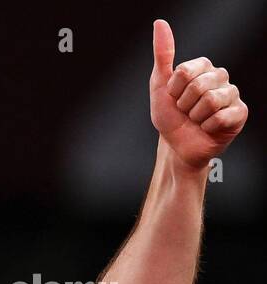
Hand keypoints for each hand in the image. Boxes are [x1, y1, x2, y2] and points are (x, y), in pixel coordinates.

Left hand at [150, 19, 247, 169]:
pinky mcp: (239, 113)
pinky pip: (221, 117)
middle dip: (184, 104)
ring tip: (196, 119)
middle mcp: (221, 77)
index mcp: (203, 67)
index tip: (174, 97)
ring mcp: (232, 95)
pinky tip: (207, 127)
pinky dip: (207, 126)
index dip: (174, 89)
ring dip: (195, 116)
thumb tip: (160, 23)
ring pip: (211, 100)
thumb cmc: (170, 116)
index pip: (185, 71)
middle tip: (185, 111)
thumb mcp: (159, 85)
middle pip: (199, 85)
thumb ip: (163, 54)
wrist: (176, 146)